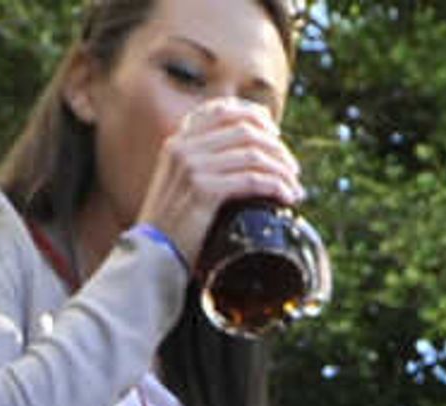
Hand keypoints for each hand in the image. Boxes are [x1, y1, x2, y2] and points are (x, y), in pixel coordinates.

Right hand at [137, 97, 307, 247]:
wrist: (151, 254)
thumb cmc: (171, 228)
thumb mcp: (179, 186)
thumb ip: (201, 167)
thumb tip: (243, 161)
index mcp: (178, 142)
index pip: (222, 110)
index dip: (255, 116)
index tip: (275, 134)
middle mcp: (184, 147)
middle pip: (245, 130)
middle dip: (276, 148)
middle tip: (292, 169)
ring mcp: (192, 167)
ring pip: (253, 154)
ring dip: (282, 170)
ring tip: (295, 187)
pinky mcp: (203, 190)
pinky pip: (252, 179)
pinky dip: (276, 186)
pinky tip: (287, 198)